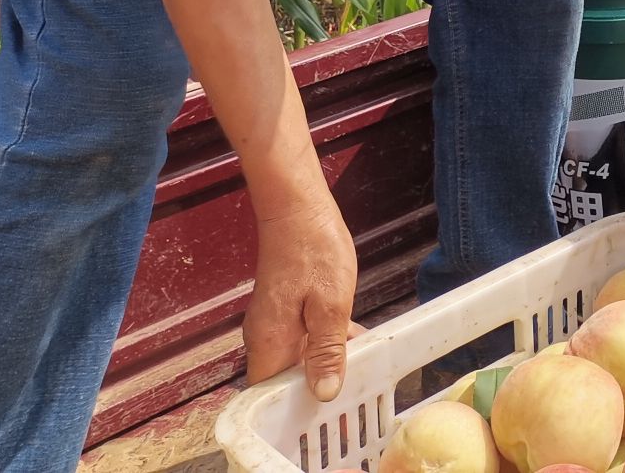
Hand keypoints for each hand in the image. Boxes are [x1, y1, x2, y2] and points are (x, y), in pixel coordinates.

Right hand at [243, 194, 359, 398]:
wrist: (297, 208)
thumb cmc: (314, 250)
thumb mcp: (331, 305)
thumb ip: (326, 350)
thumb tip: (323, 393)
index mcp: (268, 343)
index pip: (270, 395)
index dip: (293, 410)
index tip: (324, 416)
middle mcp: (264, 338)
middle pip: (284, 380)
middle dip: (315, 389)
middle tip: (352, 393)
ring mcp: (272, 323)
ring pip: (296, 358)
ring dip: (324, 364)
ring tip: (360, 369)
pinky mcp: (283, 309)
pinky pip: (302, 338)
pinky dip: (325, 343)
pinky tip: (353, 341)